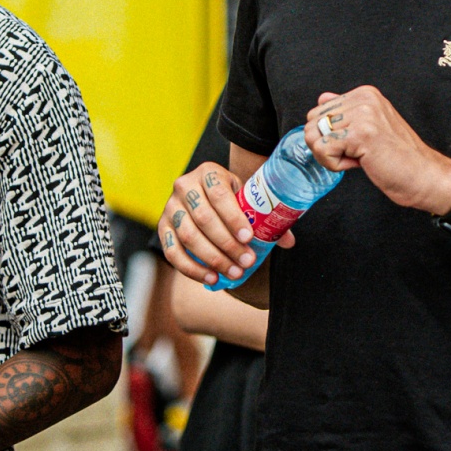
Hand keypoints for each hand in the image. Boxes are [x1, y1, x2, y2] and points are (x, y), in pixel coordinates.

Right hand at [156, 161, 291, 285]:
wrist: (204, 194)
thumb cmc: (231, 198)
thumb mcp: (246, 198)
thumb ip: (266, 216)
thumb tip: (288, 241)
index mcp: (208, 173)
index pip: (220, 196)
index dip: (234, 218)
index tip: (249, 237)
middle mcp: (185, 186)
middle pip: (204, 219)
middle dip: (227, 244)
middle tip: (246, 261)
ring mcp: (170, 207)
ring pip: (188, 236)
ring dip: (213, 258)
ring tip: (234, 272)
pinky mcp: (162, 227)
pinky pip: (172, 251)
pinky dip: (192, 268)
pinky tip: (211, 278)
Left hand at [304, 86, 450, 214]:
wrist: (423, 176)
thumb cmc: (399, 158)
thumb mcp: (371, 125)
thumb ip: (346, 111)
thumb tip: (322, 99)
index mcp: (365, 94)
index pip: (319, 110)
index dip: (329, 135)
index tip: (354, 145)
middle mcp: (364, 99)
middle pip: (312, 122)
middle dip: (326, 145)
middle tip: (354, 155)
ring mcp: (363, 114)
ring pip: (314, 136)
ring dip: (330, 156)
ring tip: (357, 158)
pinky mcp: (360, 134)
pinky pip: (323, 150)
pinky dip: (334, 164)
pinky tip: (359, 163)